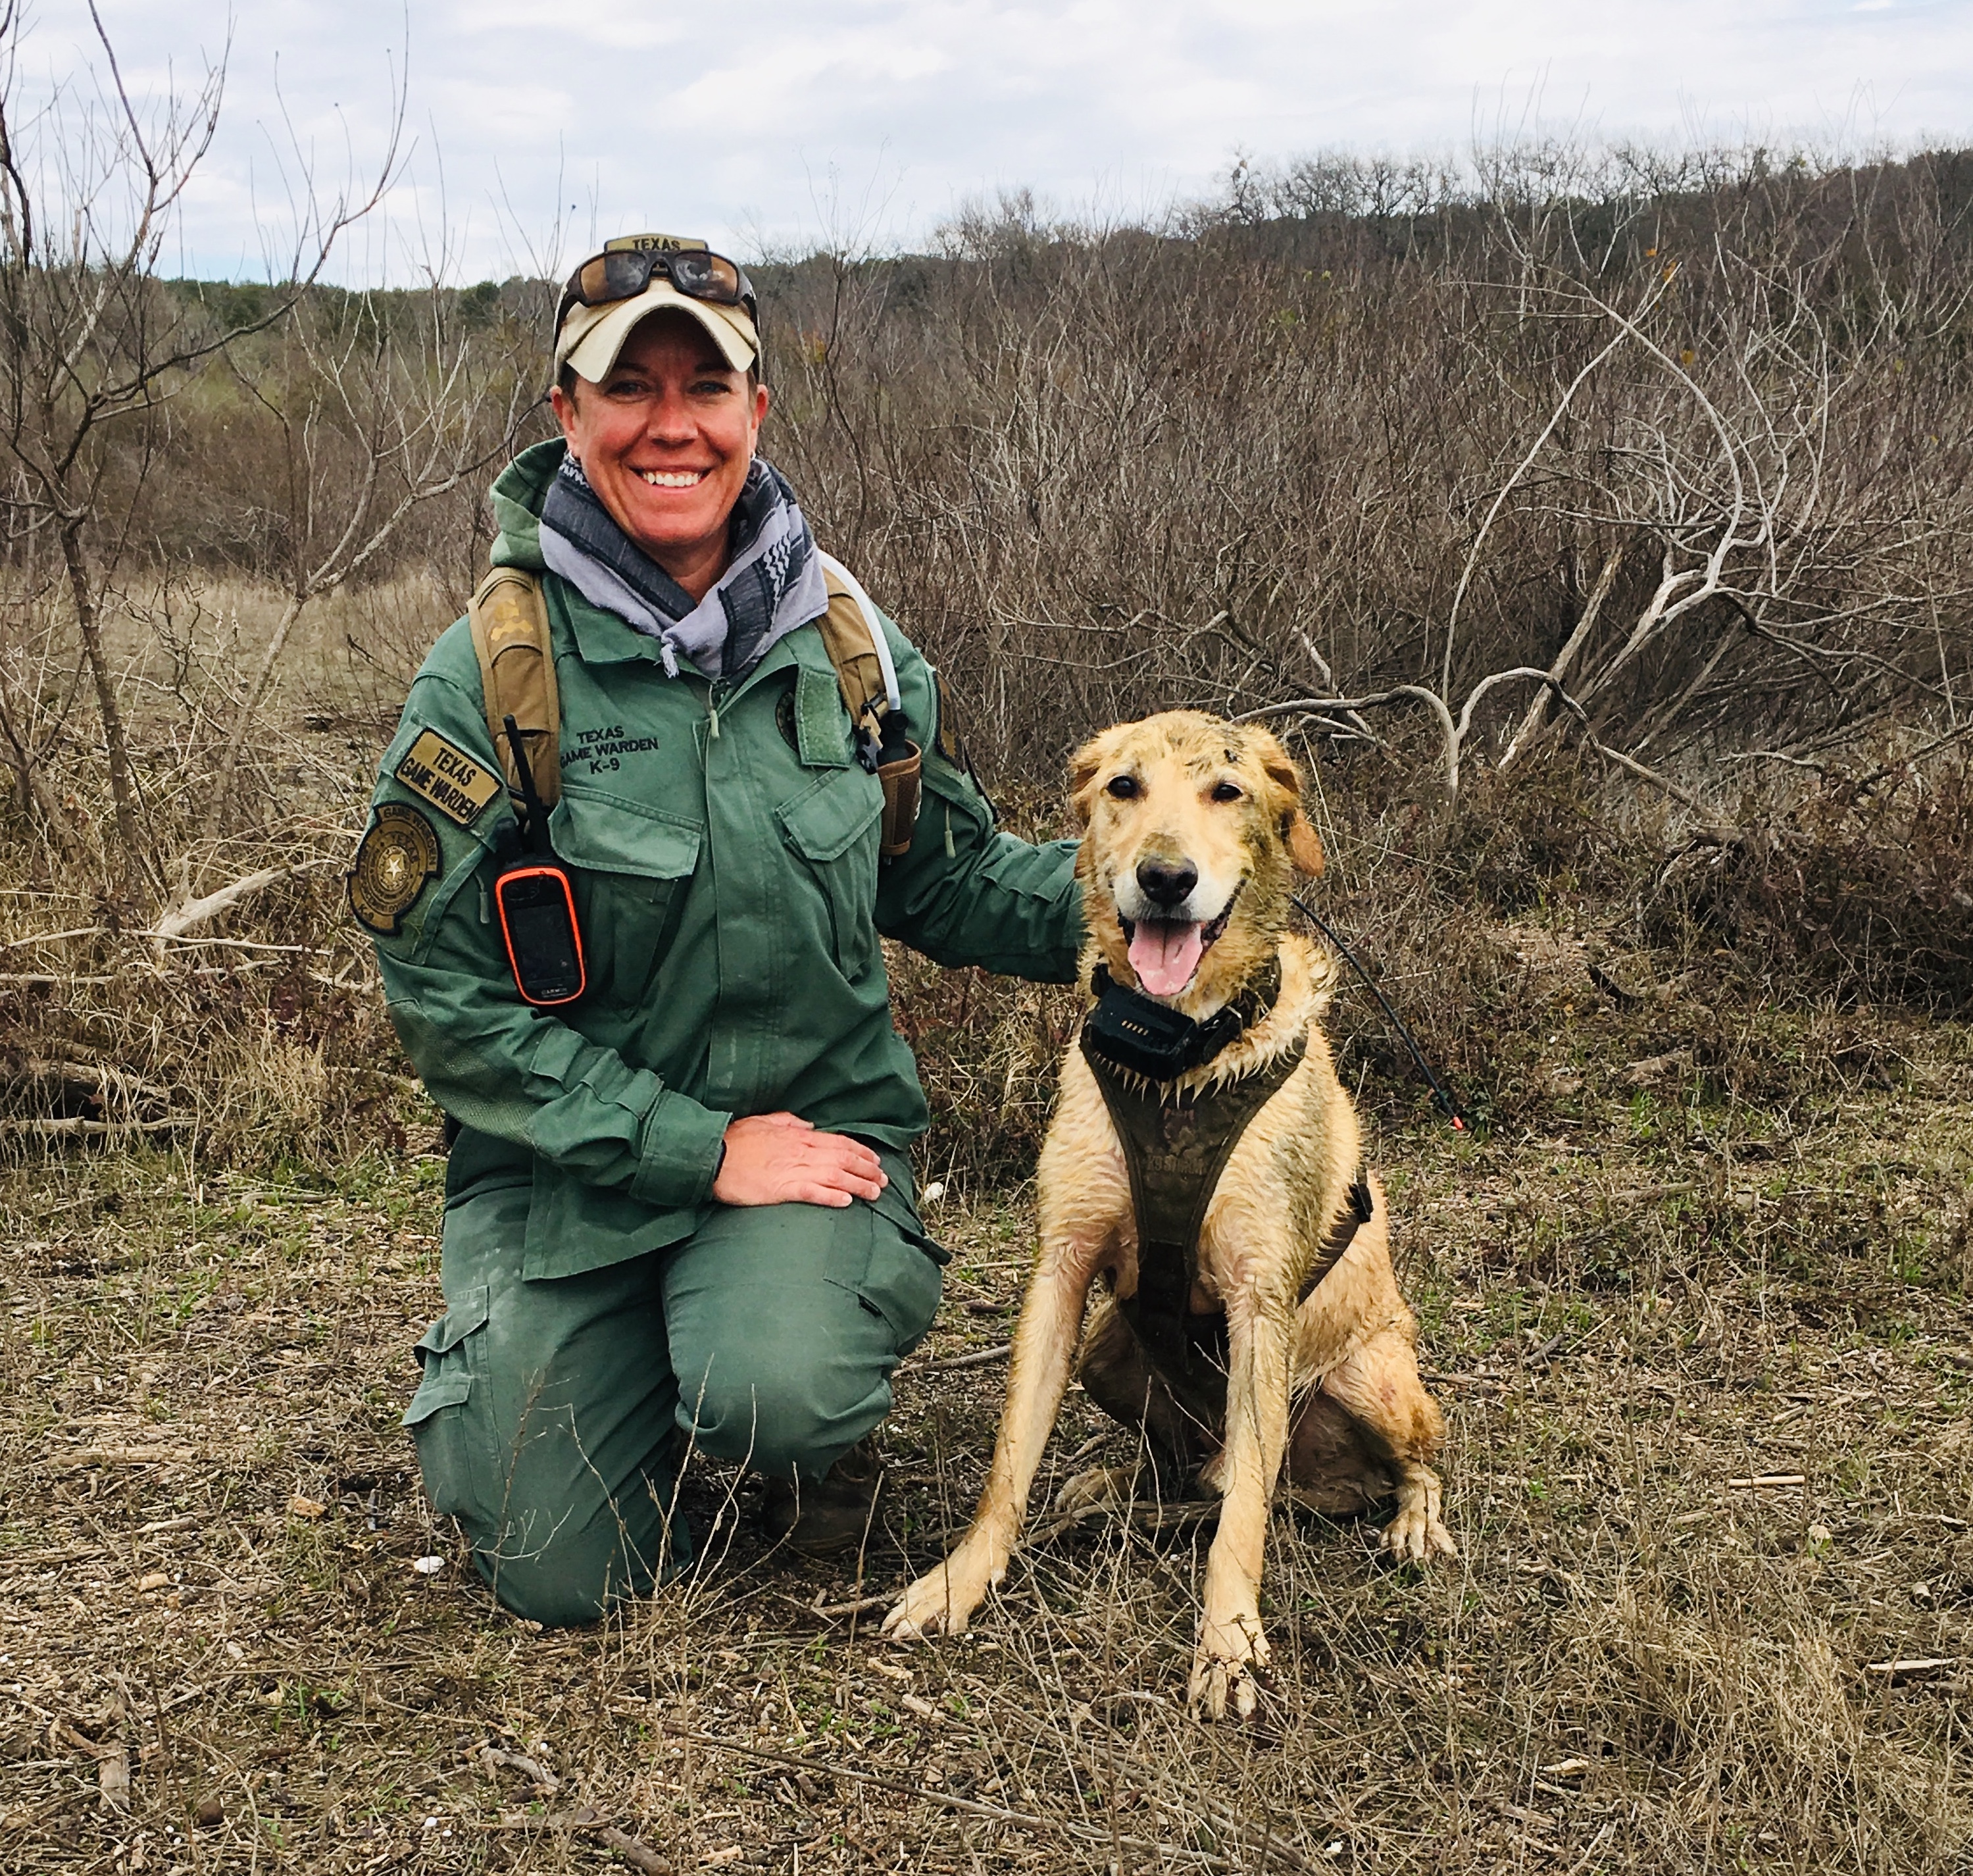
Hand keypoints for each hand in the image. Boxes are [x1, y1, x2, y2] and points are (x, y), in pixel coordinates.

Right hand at [712, 1112, 887, 1208]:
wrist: (711, 1155)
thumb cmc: (734, 1140)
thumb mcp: (763, 1122)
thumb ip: (788, 1121)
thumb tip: (809, 1125)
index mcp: (797, 1136)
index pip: (837, 1142)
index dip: (860, 1151)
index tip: (875, 1160)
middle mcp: (800, 1151)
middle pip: (843, 1158)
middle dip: (867, 1169)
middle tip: (884, 1180)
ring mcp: (791, 1169)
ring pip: (835, 1175)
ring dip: (858, 1183)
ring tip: (875, 1193)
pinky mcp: (780, 1188)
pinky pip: (812, 1192)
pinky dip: (831, 1196)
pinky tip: (847, 1202)